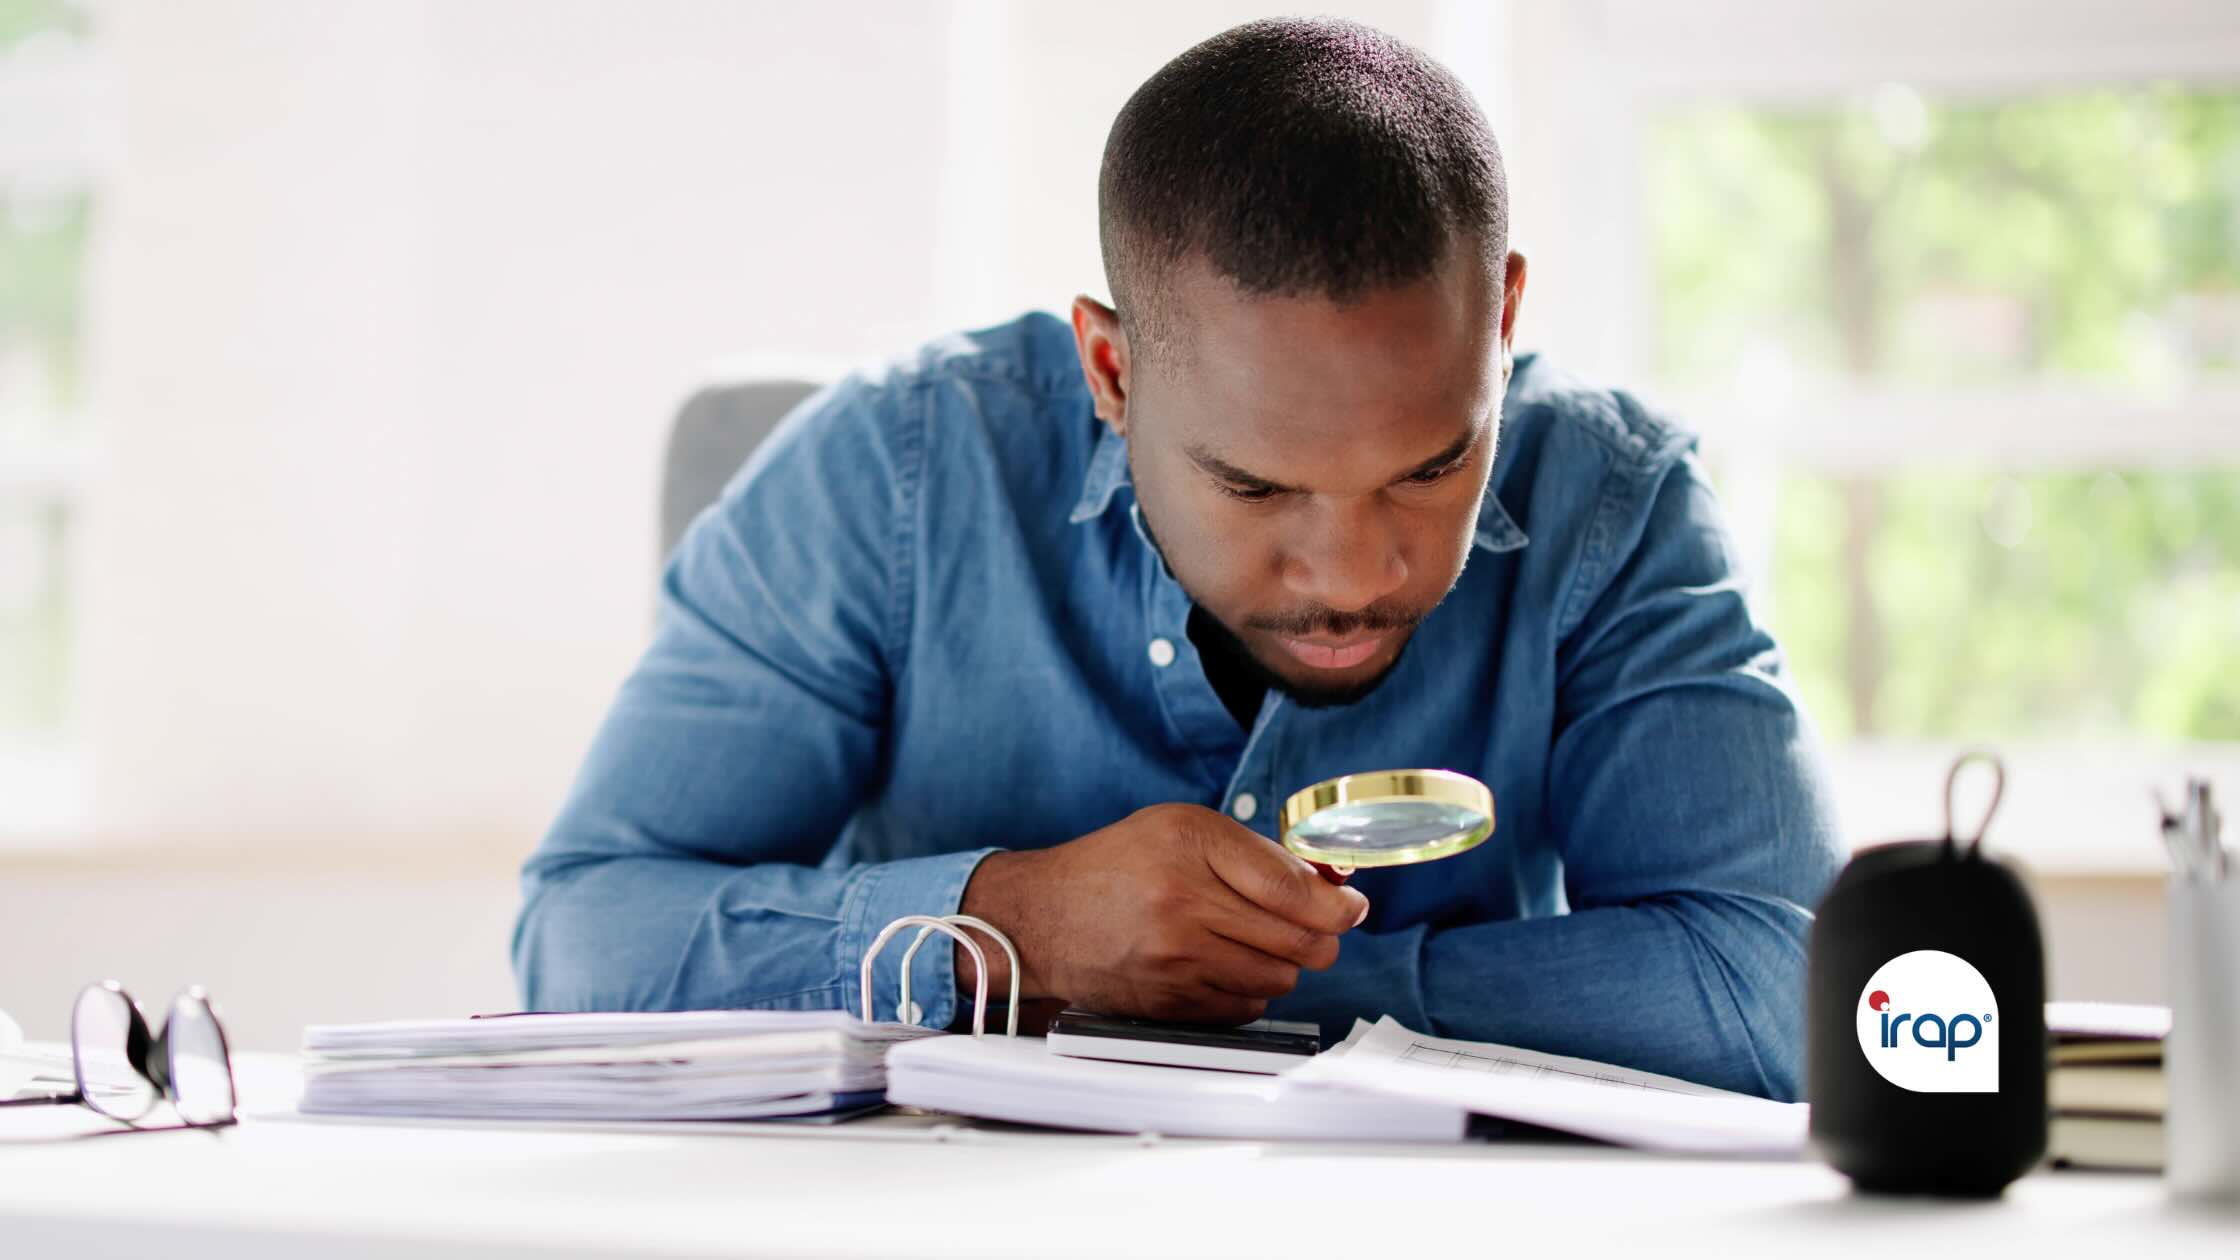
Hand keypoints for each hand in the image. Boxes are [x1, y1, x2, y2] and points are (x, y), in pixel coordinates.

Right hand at [956, 803, 1369, 1024]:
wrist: (1042, 917)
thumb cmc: (1117, 866)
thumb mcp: (1182, 829)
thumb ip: (1256, 853)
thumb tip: (1333, 884)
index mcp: (1190, 843)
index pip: (1293, 886)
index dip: (1338, 903)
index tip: (1350, 906)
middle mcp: (1182, 900)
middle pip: (1300, 939)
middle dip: (1321, 936)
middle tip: (1316, 927)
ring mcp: (1175, 958)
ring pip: (1280, 977)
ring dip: (1283, 964)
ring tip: (1253, 942)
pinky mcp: (1169, 1000)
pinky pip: (1247, 1006)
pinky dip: (1249, 990)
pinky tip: (1222, 966)